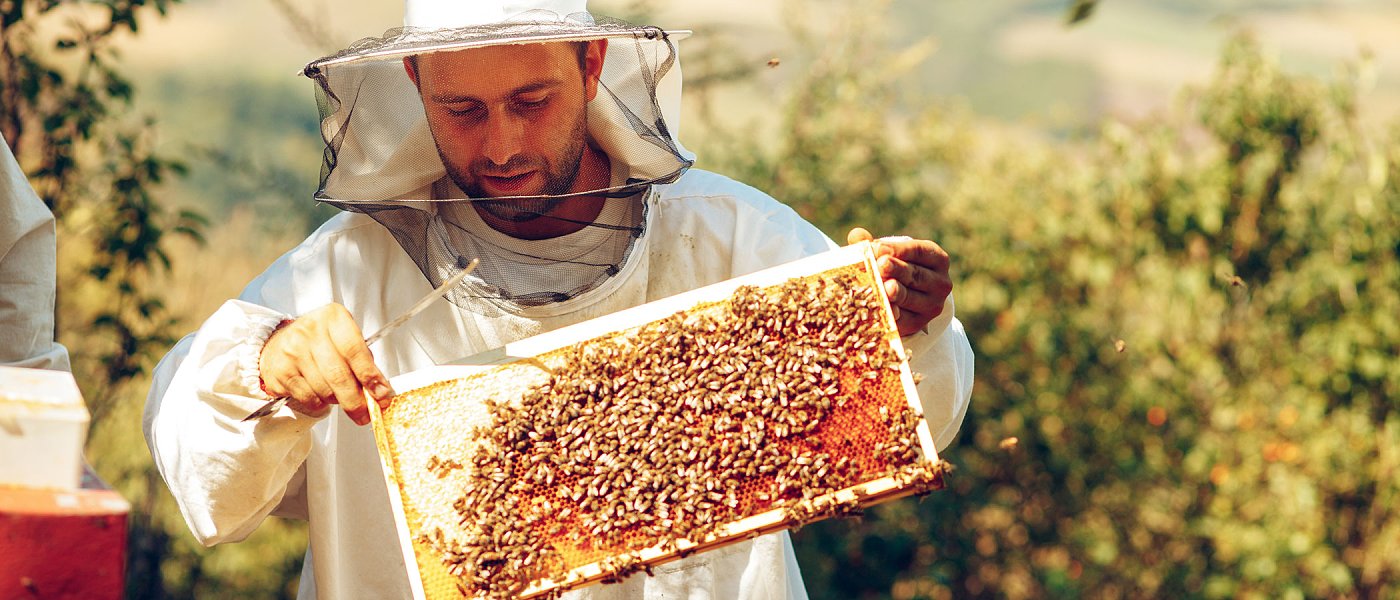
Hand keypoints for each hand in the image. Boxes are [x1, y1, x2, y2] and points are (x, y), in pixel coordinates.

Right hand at [258, 304, 394, 424]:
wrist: (278, 343)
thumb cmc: (319, 342)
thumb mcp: (343, 338)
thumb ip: (363, 359)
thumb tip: (380, 389)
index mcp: (333, 318)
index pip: (355, 350)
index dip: (370, 375)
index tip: (381, 394)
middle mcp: (310, 331)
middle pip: (339, 375)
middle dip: (356, 400)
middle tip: (366, 413)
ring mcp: (293, 351)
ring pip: (325, 390)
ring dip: (338, 400)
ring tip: (339, 395)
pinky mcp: (281, 371)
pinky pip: (309, 398)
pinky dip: (320, 403)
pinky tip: (320, 393)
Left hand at [847, 227, 952, 336]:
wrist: (907, 300)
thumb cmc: (896, 268)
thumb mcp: (890, 254)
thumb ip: (874, 245)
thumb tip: (856, 235)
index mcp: (937, 259)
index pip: (919, 251)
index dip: (898, 249)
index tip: (878, 248)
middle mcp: (940, 282)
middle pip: (916, 274)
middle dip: (897, 270)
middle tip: (881, 265)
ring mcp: (933, 305)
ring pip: (911, 297)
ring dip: (896, 293)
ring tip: (885, 287)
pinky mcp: (920, 323)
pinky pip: (905, 319)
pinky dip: (892, 314)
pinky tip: (882, 308)